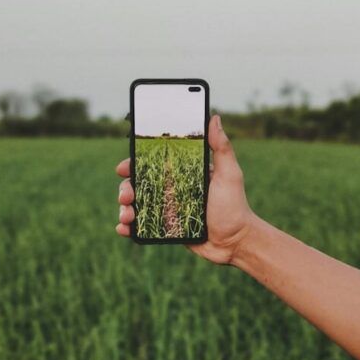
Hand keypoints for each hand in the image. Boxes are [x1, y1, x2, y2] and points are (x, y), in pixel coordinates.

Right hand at [115, 115, 255, 263]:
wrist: (235, 242)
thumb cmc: (235, 206)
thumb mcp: (229, 174)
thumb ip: (222, 147)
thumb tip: (215, 117)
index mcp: (182, 174)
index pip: (152, 164)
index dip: (134, 163)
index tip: (124, 166)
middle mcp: (171, 190)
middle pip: (138, 184)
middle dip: (126, 188)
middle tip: (126, 195)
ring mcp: (166, 210)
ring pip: (136, 205)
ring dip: (124, 208)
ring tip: (126, 215)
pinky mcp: (165, 229)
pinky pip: (141, 227)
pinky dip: (128, 227)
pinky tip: (125, 229)